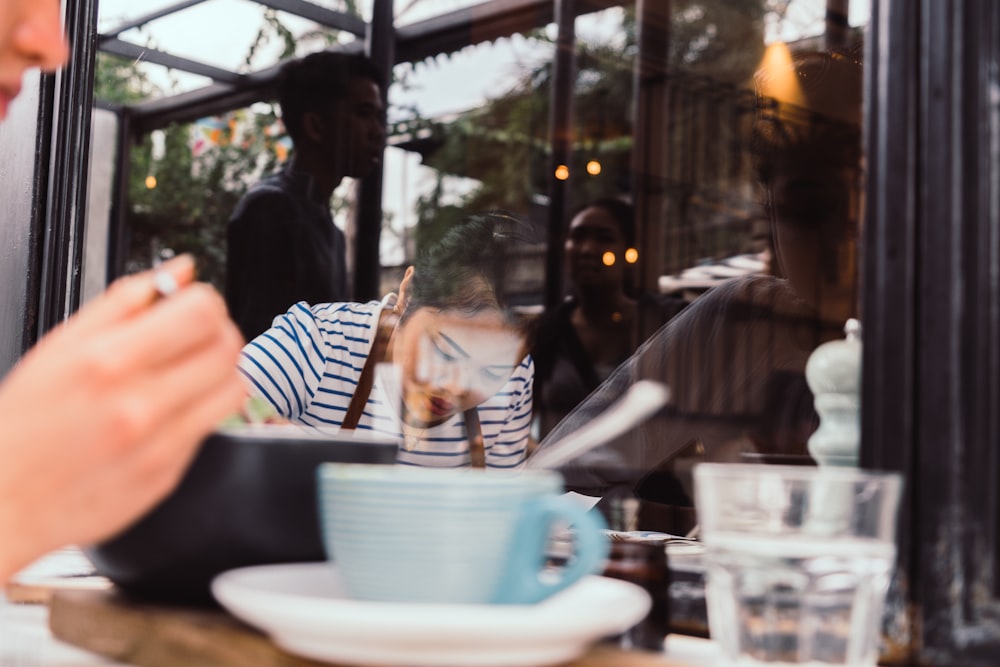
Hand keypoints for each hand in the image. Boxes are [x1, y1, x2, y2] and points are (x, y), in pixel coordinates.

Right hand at [0, 256, 244, 579]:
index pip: (202, 313)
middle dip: (218, 333)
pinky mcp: (169, 472)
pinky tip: (174, 408)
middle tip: (195, 339)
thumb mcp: (62, 346)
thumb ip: (128, 300)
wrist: (5, 499)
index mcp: (109, 360)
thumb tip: (181, 270)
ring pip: (233, 386)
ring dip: (221, 371)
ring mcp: (158, 442)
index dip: (206, 303)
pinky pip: (214, 426)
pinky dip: (204, 410)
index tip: (193, 307)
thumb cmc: (27, 422)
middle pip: (227, 347)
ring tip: (190, 372)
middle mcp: (139, 402)